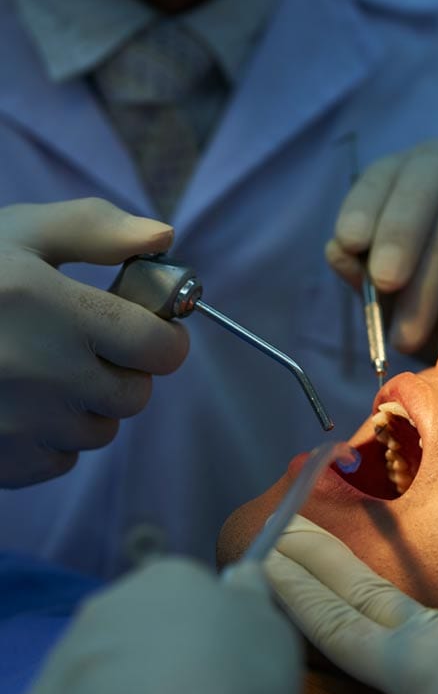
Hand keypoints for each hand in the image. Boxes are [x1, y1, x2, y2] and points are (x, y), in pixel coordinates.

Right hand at [0, 198, 189, 486]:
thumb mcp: (16, 234)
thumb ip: (95, 229)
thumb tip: (165, 236)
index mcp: (53, 309)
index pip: (160, 348)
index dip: (162, 336)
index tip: (146, 325)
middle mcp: (43, 374)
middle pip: (134, 396)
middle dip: (122, 371)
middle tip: (82, 345)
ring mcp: (21, 426)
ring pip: (99, 431)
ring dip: (85, 406)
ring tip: (37, 371)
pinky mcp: (2, 463)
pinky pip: (59, 460)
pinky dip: (48, 438)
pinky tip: (12, 404)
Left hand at [20, 557, 300, 693]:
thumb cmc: (236, 683)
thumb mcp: (272, 631)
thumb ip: (252, 598)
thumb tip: (242, 575)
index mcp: (168, 577)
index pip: (186, 595)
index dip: (206, 635)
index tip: (224, 670)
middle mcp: (110, 602)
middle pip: (136, 629)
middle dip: (159, 660)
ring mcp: (67, 653)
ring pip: (99, 671)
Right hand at [266, 518, 437, 693]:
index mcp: (412, 663)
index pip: (337, 621)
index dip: (296, 591)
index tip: (261, 555)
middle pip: (372, 594)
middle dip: (325, 560)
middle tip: (289, 524)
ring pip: (417, 614)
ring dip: (371, 591)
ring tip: (344, 577)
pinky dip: (424, 630)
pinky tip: (432, 649)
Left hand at [327, 126, 437, 360]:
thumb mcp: (410, 290)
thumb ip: (370, 271)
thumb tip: (338, 251)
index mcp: (433, 166)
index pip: (390, 169)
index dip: (366, 202)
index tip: (348, 242)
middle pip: (427, 173)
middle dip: (398, 231)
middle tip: (384, 283)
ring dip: (430, 283)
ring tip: (414, 337)